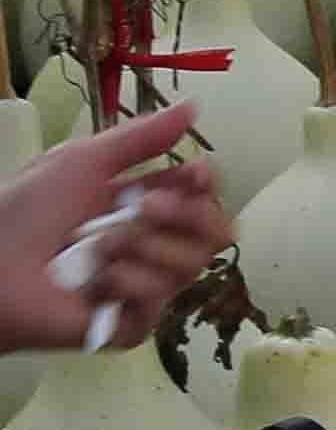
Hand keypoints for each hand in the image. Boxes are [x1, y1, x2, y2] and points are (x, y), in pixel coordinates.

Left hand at [0, 103, 225, 355]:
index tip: (194, 174)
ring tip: (99, 252)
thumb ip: (140, 137)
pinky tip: (97, 286)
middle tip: (143, 209)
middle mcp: (150, 245)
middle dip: (186, 215)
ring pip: (191, 266)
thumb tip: (194, 106)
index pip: (203, 195)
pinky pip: (160, 303)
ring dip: (144, 250)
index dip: (207, 184)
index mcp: (140, 205)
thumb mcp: (81, 161)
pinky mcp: (130, 324)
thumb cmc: (25, 212)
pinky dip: (128, 286)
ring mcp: (143, 287)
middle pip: (216, 232)